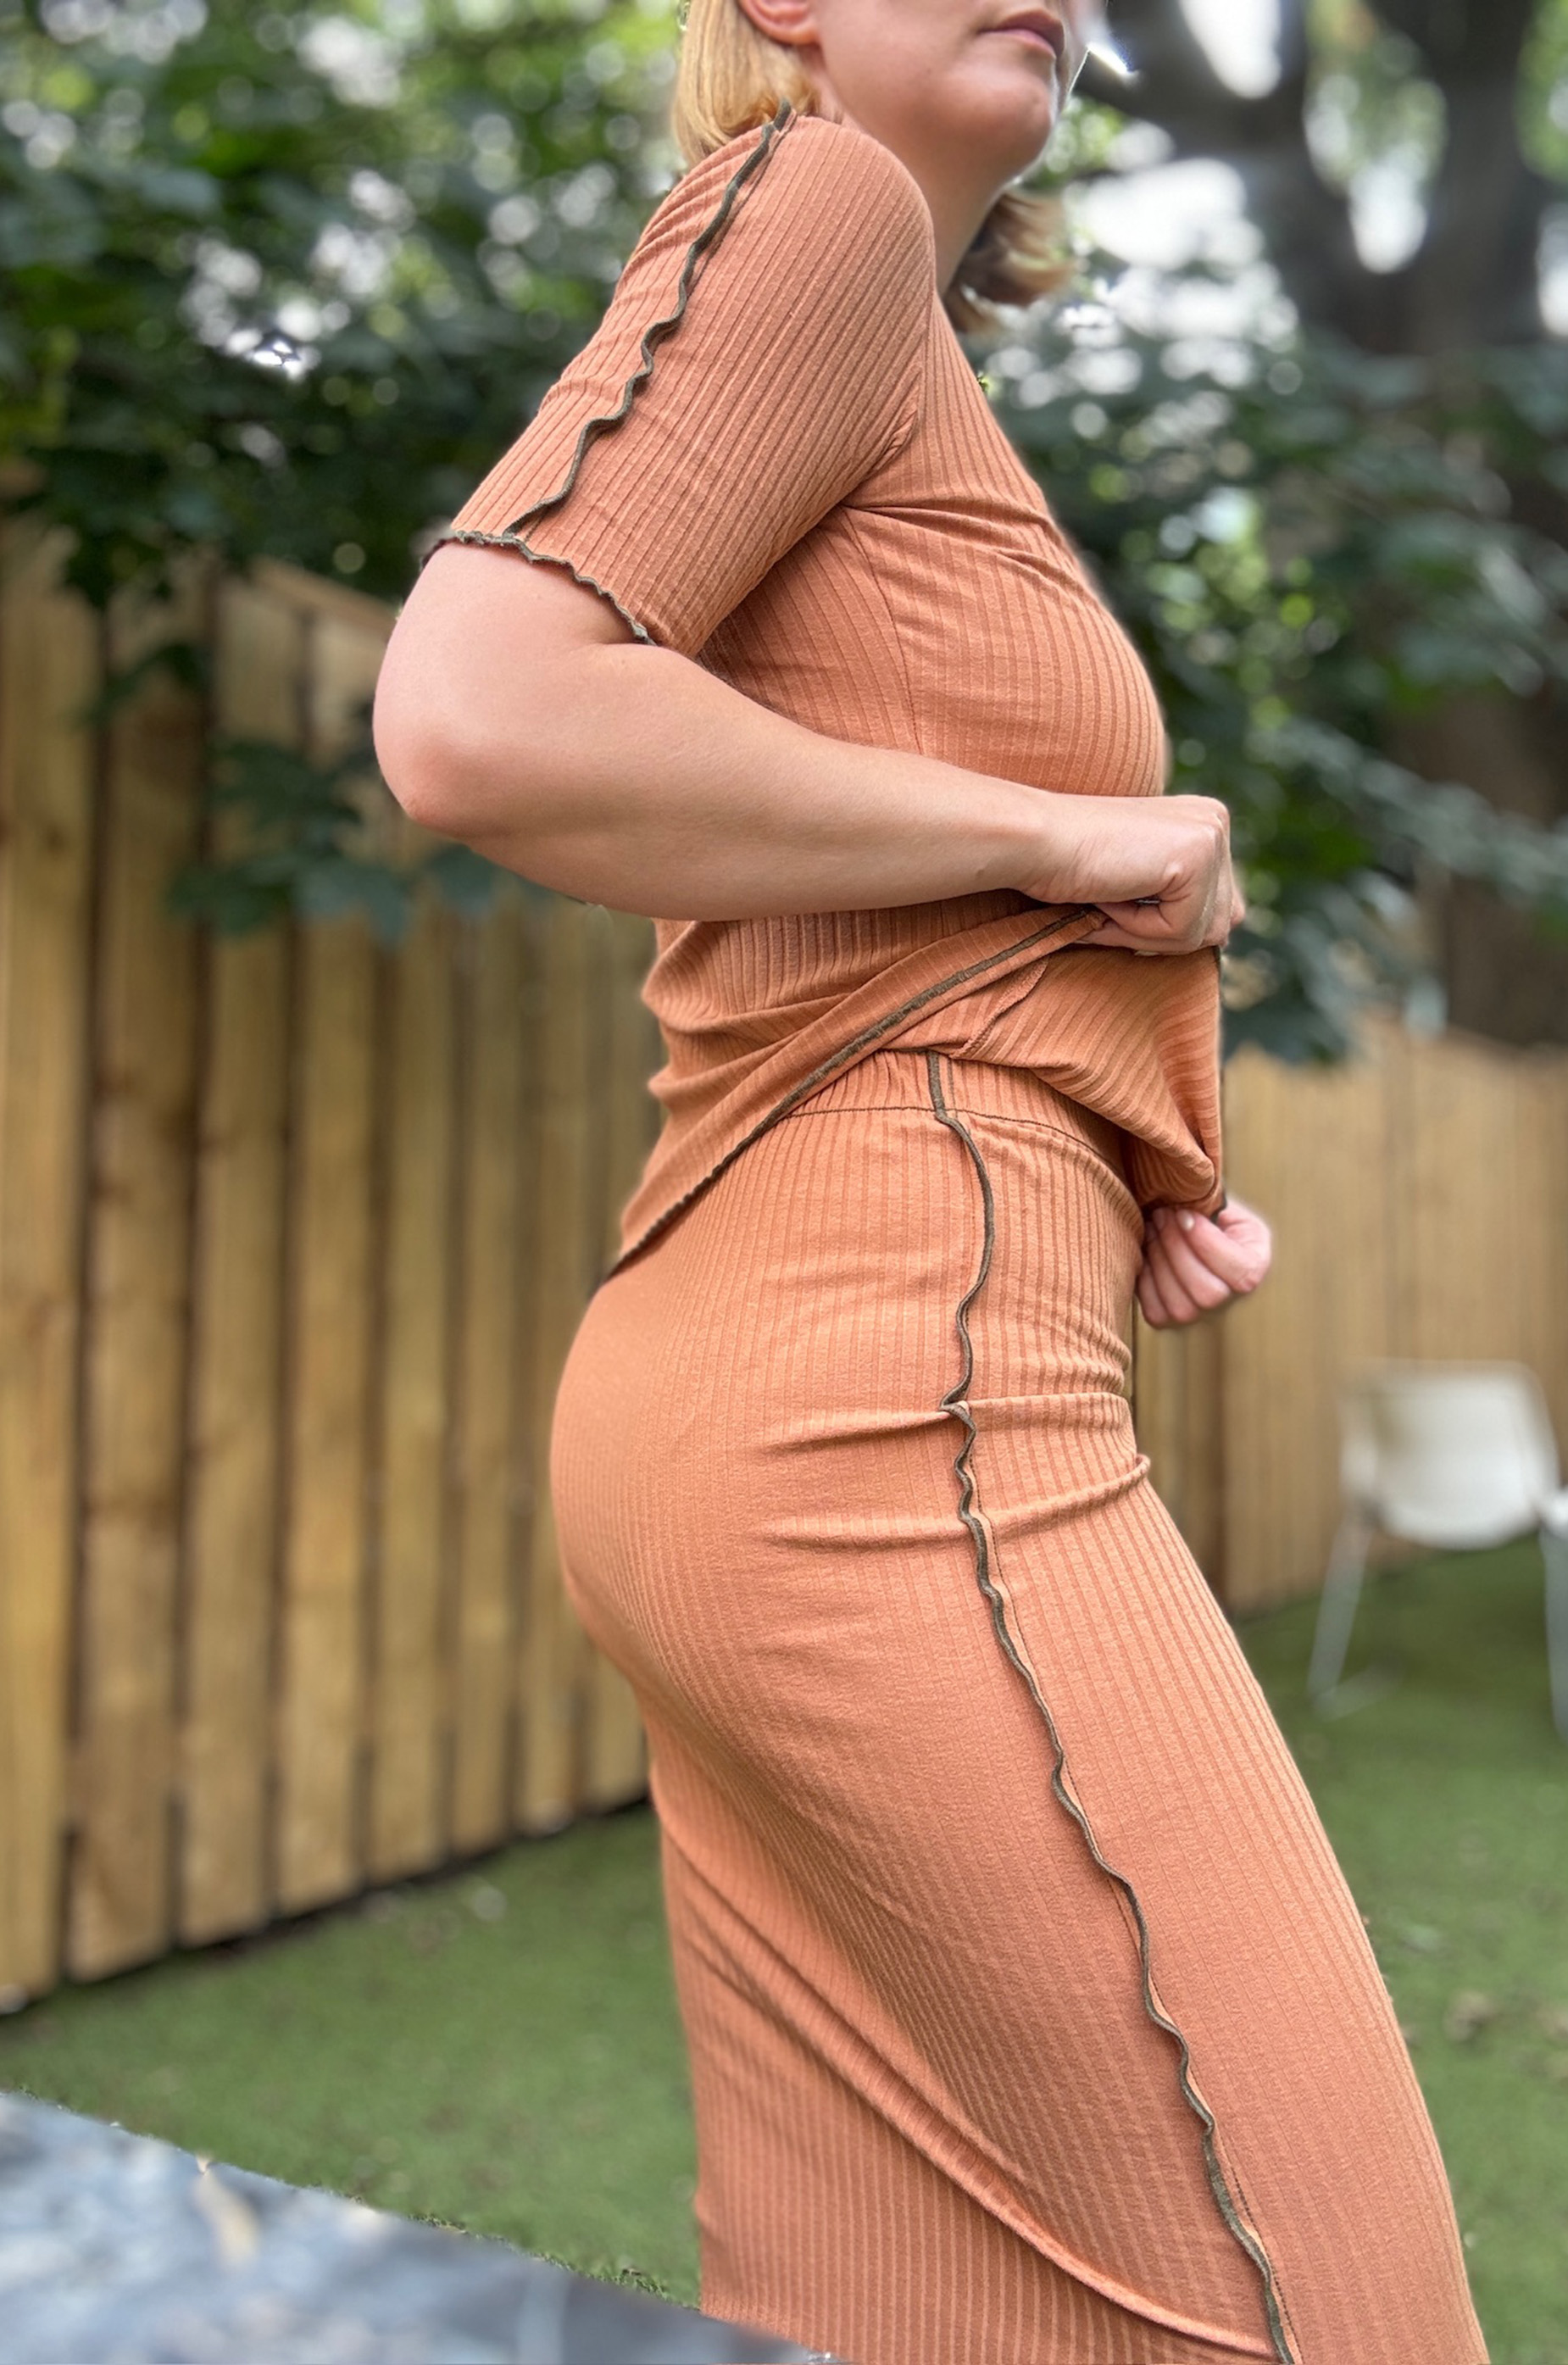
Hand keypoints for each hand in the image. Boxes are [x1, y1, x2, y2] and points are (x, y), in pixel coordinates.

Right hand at [1017, 794, 1242, 955]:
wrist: (1034, 841)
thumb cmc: (1070, 866)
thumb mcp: (1140, 881)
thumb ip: (1183, 899)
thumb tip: (1223, 939)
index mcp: (1205, 823)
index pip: (1219, 909)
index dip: (1165, 922)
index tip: (1120, 893)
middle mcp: (1216, 822)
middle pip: (1220, 924)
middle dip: (1162, 930)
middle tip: (1112, 897)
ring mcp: (1211, 836)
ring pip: (1204, 934)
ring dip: (1148, 931)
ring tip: (1111, 893)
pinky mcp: (1196, 857)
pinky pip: (1182, 932)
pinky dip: (1139, 928)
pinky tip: (1111, 892)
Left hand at [1136, 1195, 1271, 1328]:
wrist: (1196, 1240)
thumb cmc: (1214, 1223)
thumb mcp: (1227, 1210)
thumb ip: (1214, 1209)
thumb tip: (1184, 1212)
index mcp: (1254, 1271)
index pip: (1239, 1272)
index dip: (1206, 1243)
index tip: (1183, 1214)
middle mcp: (1232, 1305)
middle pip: (1207, 1293)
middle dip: (1177, 1249)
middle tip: (1161, 1215)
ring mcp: (1200, 1319)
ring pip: (1179, 1306)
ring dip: (1159, 1260)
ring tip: (1152, 1228)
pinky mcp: (1169, 1323)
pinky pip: (1154, 1311)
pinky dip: (1145, 1279)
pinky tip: (1146, 1251)